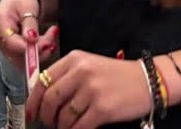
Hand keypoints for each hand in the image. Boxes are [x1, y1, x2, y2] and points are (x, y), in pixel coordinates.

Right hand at [0, 0, 57, 71]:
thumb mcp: (28, 6)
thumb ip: (29, 23)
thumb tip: (31, 40)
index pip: (13, 44)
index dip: (30, 48)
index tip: (47, 43)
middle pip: (18, 55)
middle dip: (39, 50)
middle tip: (53, 34)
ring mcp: (4, 47)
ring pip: (23, 61)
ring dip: (41, 52)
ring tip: (51, 36)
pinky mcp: (11, 51)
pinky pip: (25, 60)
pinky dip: (38, 54)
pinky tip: (47, 43)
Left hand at [27, 51, 152, 128]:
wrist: (148, 81)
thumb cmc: (117, 76)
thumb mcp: (90, 66)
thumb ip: (67, 76)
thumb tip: (43, 98)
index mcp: (75, 59)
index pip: (43, 80)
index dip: (33, 100)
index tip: (31, 112)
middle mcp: (81, 72)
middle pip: (50, 99)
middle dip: (46, 116)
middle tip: (49, 123)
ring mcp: (92, 90)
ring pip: (63, 116)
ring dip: (62, 126)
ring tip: (67, 126)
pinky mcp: (103, 109)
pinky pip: (79, 127)